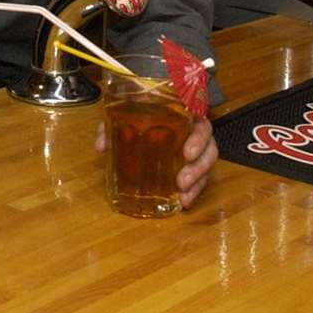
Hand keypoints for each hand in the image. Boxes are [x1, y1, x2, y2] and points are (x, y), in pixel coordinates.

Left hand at [95, 115, 217, 208]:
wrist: (147, 111)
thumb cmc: (143, 111)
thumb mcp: (127, 112)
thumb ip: (113, 125)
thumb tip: (102, 146)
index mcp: (187, 116)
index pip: (201, 125)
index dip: (198, 140)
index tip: (186, 154)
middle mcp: (196, 133)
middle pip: (210, 149)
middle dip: (198, 168)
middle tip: (181, 181)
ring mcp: (197, 151)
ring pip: (207, 166)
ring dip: (197, 183)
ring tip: (183, 196)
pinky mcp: (194, 165)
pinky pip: (201, 178)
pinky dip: (194, 191)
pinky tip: (184, 202)